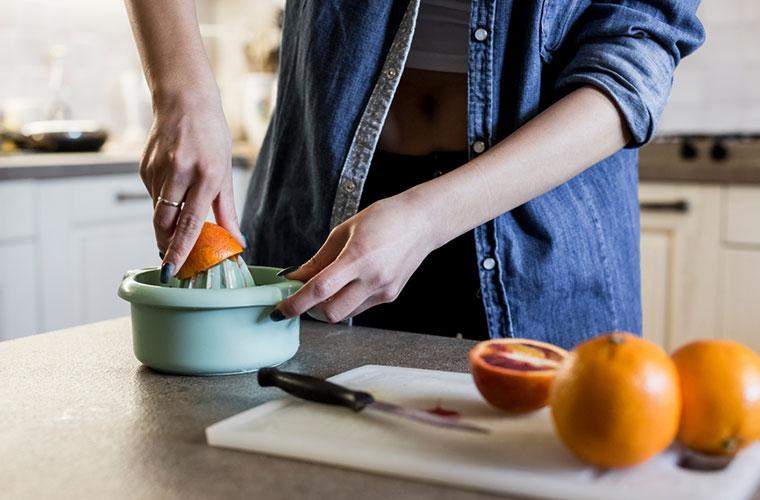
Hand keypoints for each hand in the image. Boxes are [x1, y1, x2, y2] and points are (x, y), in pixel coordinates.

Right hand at [140, 92, 243, 277]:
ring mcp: (157, 169)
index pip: (189, 222)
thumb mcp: (225, 171)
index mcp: (205, 174)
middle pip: (164, 223)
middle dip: (166, 246)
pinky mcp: (144, 167)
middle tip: (172, 260)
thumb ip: (226, 210)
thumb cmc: (211, 136)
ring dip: (167, 226)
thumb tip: (237, 241)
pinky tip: (173, 191)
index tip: (172, 271)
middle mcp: (179, 172)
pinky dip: (163, 204)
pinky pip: (153, 197)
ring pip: (157, 212)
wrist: (184, 100)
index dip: (179, 250)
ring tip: (177, 226)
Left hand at [272, 195, 438, 322]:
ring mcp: (384, 291)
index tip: (280, 310)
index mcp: (358, 257)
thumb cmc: (385, 218)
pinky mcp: (390, 296)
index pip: (319, 289)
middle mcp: (373, 279)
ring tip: (327, 287)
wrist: (423, 221)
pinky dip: (347, 301)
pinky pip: (360, 308)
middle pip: (331, 312)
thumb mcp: (345, 230)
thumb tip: (296, 277)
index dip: (295, 303)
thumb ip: (319, 259)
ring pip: (345, 314)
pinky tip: (350, 284)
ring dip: (329, 306)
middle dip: (311, 310)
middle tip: (302, 298)